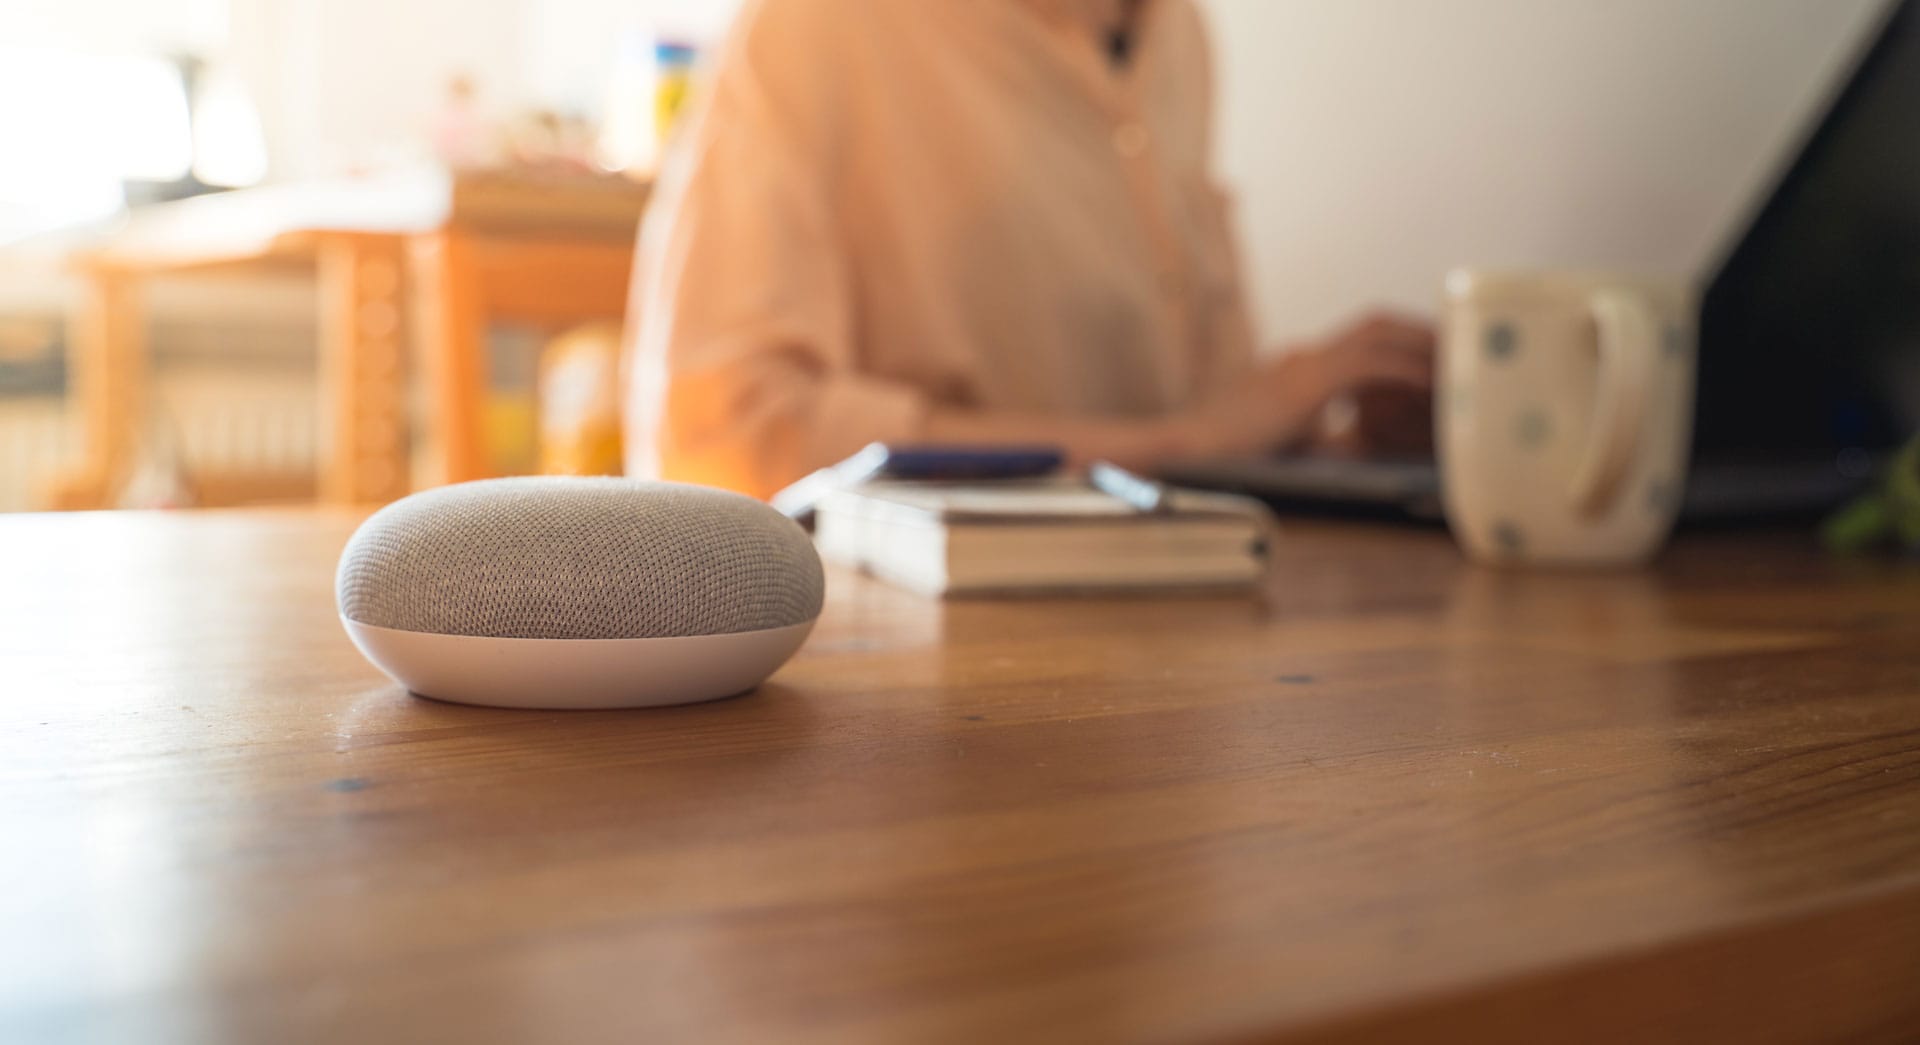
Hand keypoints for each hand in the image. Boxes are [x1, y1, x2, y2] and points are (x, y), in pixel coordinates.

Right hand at [1169, 310, 1435, 457]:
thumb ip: (1326, 440)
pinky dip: (1405, 372)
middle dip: (1421, 334)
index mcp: (1298, 369)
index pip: (1361, 342)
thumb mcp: (1289, 446)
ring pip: (1379, 335)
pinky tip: (1431, 388)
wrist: (1186, 452)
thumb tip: (1363, 447)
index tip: (1435, 364)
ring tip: (1455, 364)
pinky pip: (1369, 366)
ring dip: (1420, 345)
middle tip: (1460, 354)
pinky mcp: (1305, 384)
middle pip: (1376, 325)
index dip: (1402, 347)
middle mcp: (1304, 356)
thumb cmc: (1227, 456)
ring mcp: (1303, 364)